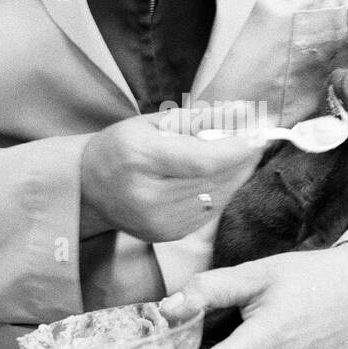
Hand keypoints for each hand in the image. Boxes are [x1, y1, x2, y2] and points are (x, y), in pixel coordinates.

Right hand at [80, 105, 264, 242]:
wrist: (89, 189)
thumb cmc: (121, 146)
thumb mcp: (152, 122)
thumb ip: (199, 119)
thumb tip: (245, 113)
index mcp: (140, 158)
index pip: (201, 159)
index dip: (236, 148)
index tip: (259, 133)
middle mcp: (149, 196)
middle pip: (214, 179)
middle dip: (242, 158)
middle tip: (259, 137)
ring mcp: (159, 221)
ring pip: (217, 197)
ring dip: (237, 174)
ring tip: (243, 153)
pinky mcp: (168, 235)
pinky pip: (209, 211)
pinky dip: (222, 191)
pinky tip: (222, 174)